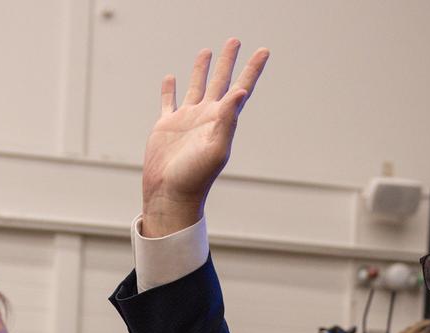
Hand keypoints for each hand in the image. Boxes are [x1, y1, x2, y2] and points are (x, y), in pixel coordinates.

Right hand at [141, 38, 269, 235]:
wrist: (171, 194)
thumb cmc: (195, 177)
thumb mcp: (217, 149)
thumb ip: (228, 121)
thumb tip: (240, 92)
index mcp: (221, 121)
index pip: (240, 89)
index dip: (252, 70)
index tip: (263, 51)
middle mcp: (206, 117)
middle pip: (220, 81)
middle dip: (228, 61)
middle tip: (234, 41)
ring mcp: (186, 120)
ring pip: (195, 86)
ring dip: (201, 69)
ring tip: (206, 51)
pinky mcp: (166, 126)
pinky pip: (168, 102)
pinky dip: (169, 89)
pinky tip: (171, 78)